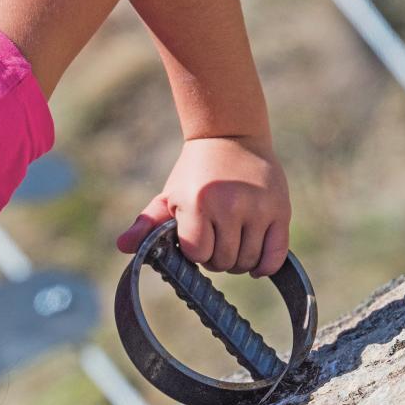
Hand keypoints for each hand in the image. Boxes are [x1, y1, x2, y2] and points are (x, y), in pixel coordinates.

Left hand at [117, 134, 290, 274]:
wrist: (231, 138)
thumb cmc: (195, 174)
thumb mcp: (169, 195)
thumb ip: (147, 223)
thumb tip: (123, 246)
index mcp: (198, 203)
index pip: (197, 254)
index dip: (195, 252)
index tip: (195, 239)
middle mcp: (231, 206)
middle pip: (223, 261)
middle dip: (215, 259)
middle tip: (214, 241)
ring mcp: (259, 208)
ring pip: (248, 261)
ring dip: (238, 262)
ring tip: (231, 243)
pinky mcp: (281, 210)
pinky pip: (276, 255)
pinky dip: (265, 267)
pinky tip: (255, 264)